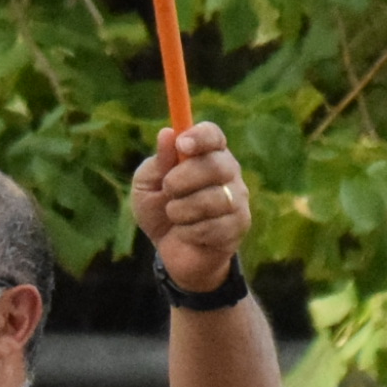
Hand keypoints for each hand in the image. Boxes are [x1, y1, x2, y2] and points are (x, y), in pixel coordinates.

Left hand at [130, 119, 250, 294]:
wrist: (171, 252)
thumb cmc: (160, 211)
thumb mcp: (146, 186)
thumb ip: (157, 163)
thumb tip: (167, 134)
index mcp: (206, 154)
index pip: (213, 136)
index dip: (201, 137)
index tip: (181, 144)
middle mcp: (228, 173)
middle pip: (217, 165)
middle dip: (184, 178)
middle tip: (168, 189)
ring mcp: (237, 199)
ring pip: (215, 198)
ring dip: (182, 209)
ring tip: (174, 215)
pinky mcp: (239, 226)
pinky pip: (214, 226)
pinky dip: (190, 231)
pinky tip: (186, 234)